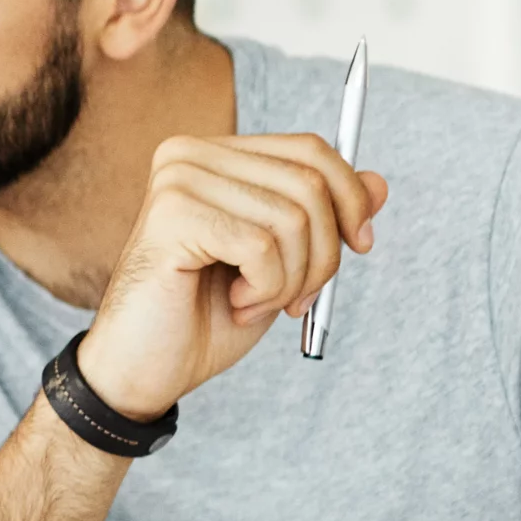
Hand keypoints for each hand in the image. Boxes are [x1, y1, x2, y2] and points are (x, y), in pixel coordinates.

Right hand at [77, 133, 388, 419]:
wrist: (142, 370)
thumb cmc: (203, 318)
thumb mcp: (281, 264)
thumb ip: (322, 219)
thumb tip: (378, 183)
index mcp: (212, 156)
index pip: (309, 149)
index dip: (350, 198)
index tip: (359, 246)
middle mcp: (188, 156)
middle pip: (309, 182)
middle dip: (324, 253)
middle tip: (297, 298)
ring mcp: (177, 182)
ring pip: (292, 218)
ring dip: (292, 279)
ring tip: (254, 303)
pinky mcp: (172, 216)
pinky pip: (262, 246)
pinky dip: (266, 289)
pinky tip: (235, 303)